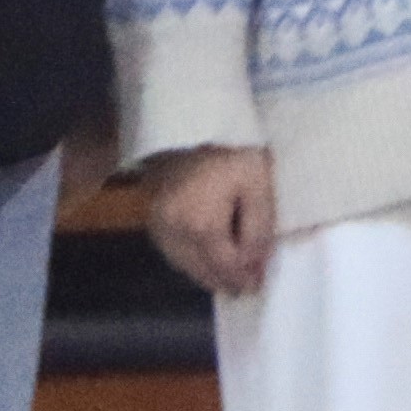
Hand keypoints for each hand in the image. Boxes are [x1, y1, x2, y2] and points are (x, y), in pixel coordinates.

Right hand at [145, 145, 278, 297]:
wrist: (189, 123)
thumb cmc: (230, 150)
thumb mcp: (257, 184)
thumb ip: (258, 228)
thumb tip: (255, 263)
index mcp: (201, 227)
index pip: (225, 266)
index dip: (243, 277)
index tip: (258, 285)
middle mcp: (175, 234)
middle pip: (201, 270)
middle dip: (224, 281)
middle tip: (244, 288)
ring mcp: (159, 227)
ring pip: (184, 264)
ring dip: (206, 274)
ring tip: (228, 278)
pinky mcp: (152, 218)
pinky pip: (172, 251)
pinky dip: (190, 260)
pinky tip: (205, 258)